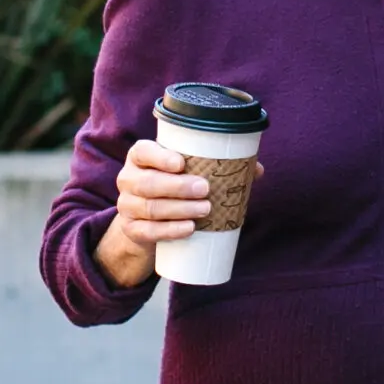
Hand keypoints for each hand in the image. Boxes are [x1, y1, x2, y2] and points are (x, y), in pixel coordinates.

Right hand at [94, 139, 260, 286]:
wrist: (146, 221)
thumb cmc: (172, 187)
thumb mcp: (186, 172)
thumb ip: (217, 165)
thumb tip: (256, 169)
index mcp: (140, 157)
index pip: (143, 151)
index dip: (160, 157)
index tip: (182, 163)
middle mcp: (128, 179)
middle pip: (148, 183)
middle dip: (178, 187)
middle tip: (206, 189)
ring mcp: (127, 206)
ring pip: (150, 208)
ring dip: (179, 209)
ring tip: (205, 209)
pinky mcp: (132, 230)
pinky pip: (148, 231)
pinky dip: (170, 231)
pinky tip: (189, 228)